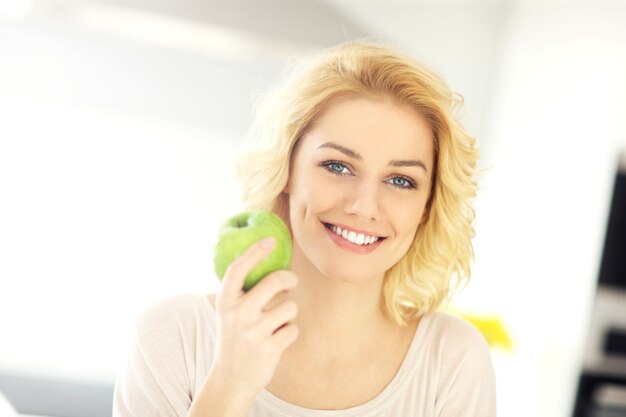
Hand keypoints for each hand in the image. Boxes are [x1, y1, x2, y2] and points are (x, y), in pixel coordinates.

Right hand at [211, 237, 298, 401]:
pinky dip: (289, 333)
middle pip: (275, 281)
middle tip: (290, 283)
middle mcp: (237, 314)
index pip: (238, 269)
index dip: (255, 252)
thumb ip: (241, 292)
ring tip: (275, 325)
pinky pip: (293, 329)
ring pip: (290, 307)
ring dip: (288, 315)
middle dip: (289, 279)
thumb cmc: (234, 339)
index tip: (270, 240)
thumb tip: (263, 259)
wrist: (230, 379)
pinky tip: (276, 341)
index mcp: (225, 302)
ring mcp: (253, 332)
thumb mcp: (227, 313)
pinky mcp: (269, 348)